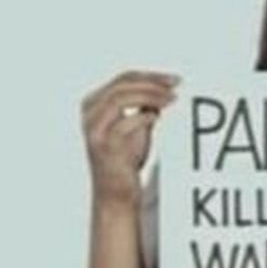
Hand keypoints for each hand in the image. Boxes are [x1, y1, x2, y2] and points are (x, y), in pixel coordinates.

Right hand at [81, 70, 179, 204]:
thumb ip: (145, 105)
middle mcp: (90, 112)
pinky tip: (156, 118)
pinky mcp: (102, 144)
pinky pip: (124, 123)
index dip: (152, 75)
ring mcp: (94, 128)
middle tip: (176, 87)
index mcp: (95, 102)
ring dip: (150, 95)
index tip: (175, 79)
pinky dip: (143, 117)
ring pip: (120, 98)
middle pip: (122, 84)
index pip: (124, 78)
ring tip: (171, 100)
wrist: (116, 192)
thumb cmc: (126, 158)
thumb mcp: (136, 125)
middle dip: (153, 82)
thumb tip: (166, 86)